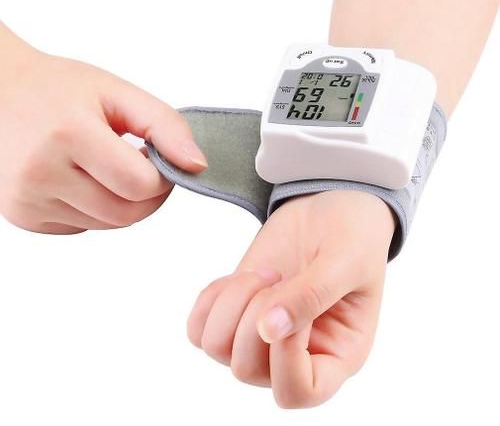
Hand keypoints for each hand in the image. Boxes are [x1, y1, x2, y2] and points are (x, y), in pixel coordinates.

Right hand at [0, 24, 206, 232]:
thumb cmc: (59, 89)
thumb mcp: (118, 93)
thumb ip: (165, 125)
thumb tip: (198, 166)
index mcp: (68, 135)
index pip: (141, 185)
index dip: (163, 176)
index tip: (156, 155)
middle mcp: (40, 174)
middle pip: (127, 214)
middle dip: (149, 194)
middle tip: (140, 163)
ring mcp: (27, 201)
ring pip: (108, 224)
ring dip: (123, 201)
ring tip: (108, 165)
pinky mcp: (23, 217)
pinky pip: (84, 227)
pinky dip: (96, 208)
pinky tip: (83, 177)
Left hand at [187, 190, 394, 407]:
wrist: (328, 209)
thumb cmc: (352, 234)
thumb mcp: (346, 260)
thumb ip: (311, 295)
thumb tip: (266, 331)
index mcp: (336, 353)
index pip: (300, 392)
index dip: (285, 358)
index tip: (291, 307)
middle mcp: (296, 353)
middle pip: (246, 369)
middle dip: (254, 316)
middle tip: (279, 277)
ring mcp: (262, 335)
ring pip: (216, 348)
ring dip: (233, 303)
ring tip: (265, 274)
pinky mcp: (238, 311)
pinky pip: (199, 328)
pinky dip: (211, 300)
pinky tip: (240, 277)